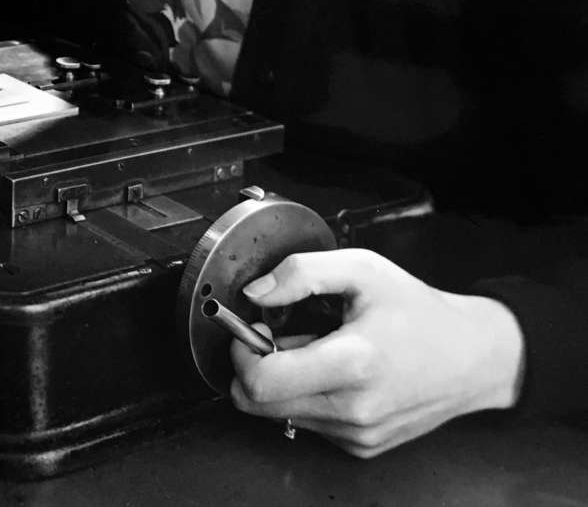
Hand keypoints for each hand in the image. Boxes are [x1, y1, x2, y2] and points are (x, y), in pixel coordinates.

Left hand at [229, 248, 523, 456]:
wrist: (474, 359)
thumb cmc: (420, 313)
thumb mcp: (362, 269)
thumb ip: (301, 272)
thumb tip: (256, 293)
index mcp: (353, 363)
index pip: (260, 382)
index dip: (241, 352)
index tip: (252, 329)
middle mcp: (354, 409)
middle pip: (259, 404)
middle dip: (253, 367)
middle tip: (277, 338)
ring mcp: (358, 434)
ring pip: (280, 414)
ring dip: (281, 383)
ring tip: (316, 352)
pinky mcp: (362, 447)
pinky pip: (307, 423)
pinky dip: (305, 398)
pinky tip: (333, 374)